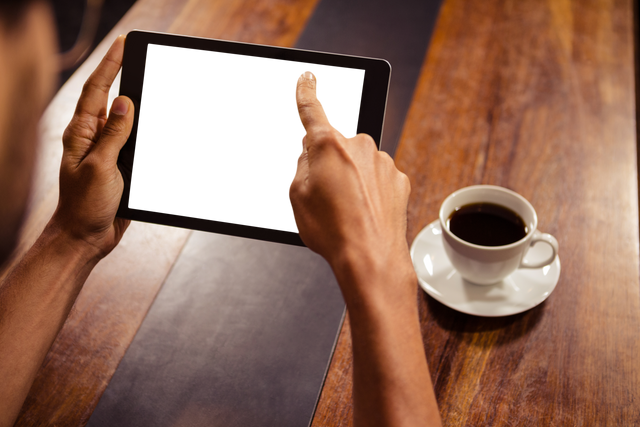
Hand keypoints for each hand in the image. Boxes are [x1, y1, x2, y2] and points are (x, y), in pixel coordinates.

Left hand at [50, 35, 132, 259]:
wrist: (86, 236)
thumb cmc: (85, 205)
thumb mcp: (100, 167)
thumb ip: (113, 134)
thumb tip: (125, 102)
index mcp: (81, 134)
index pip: (96, 91)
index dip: (109, 65)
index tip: (122, 45)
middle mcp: (92, 138)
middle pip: (109, 98)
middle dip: (121, 74)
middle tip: (136, 54)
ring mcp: (106, 151)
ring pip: (124, 119)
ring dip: (136, 101)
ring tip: (149, 81)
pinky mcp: (119, 165)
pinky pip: (133, 140)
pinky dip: (143, 129)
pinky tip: (153, 122)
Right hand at [287, 68, 413, 299]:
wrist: (370, 258)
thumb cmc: (332, 230)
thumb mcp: (295, 196)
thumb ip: (300, 164)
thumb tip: (309, 151)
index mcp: (327, 144)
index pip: (311, 107)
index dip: (305, 91)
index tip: (306, 78)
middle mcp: (358, 145)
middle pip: (334, 143)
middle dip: (326, 161)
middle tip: (321, 193)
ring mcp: (381, 162)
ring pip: (356, 161)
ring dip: (348, 177)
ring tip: (343, 210)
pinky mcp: (397, 179)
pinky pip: (376, 176)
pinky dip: (367, 190)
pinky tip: (362, 212)